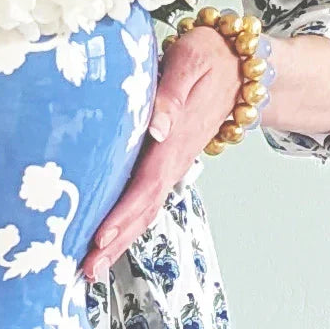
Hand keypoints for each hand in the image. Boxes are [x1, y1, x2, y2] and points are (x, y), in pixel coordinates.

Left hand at [79, 25, 242, 280]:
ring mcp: (173, 164)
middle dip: (115, 241)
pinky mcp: (168, 161)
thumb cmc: (209, 56)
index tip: (100, 237)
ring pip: (145, 209)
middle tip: (86, 271)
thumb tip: (157, 125)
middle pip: (143, 208)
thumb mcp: (192, 62)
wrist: (243, 66)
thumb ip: (173, 93)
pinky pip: (146, 198)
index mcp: (175, 139)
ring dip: (120, 240)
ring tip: (91, 269)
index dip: (123, 213)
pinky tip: (109, 239)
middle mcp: (174, 159)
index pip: (146, 184)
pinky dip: (128, 223)